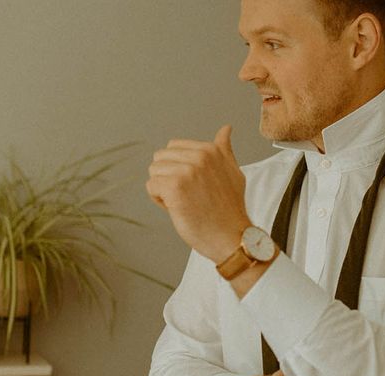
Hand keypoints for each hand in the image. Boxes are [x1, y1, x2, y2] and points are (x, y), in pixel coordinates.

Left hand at [146, 125, 251, 262]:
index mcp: (210, 150)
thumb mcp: (233, 173)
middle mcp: (199, 157)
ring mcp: (186, 172)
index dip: (178, 169)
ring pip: (154, 172)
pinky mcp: (174, 188)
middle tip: (188, 196)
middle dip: (168, 177)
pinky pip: (151, 187)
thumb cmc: (231, 211)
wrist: (232, 237)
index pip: (173, 148)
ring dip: (163, 190)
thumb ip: (225, 151)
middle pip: (160, 158)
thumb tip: (225, 129)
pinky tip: (177, 209)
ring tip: (183, 203)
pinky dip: (160, 201)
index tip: (195, 186)